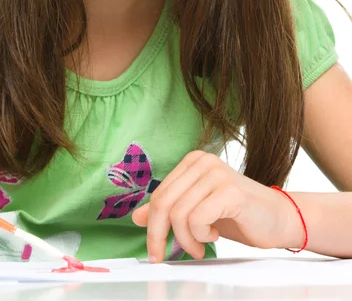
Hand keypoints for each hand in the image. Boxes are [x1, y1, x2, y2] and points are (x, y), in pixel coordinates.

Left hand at [131, 150, 304, 261]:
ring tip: (201, 245)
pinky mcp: (230, 190)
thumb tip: (136, 217)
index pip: (159, 195)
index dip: (152, 227)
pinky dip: (202, 235)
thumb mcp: (197, 211)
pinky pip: (198, 219)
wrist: (281, 219)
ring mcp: (216, 173)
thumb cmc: (239, 215)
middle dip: (161, 236)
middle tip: (166, 256)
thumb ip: (169, 210)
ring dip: (187, 240)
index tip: (154, 251)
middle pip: (163, 203)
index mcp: (191, 162)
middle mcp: (202, 162)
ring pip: (179, 214)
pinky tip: (215, 235)